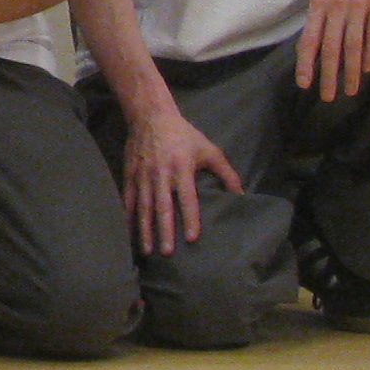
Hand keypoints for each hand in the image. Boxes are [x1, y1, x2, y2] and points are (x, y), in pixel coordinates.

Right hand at [119, 102, 240, 255]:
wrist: (150, 116)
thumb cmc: (183, 135)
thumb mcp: (209, 149)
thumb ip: (226, 172)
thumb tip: (241, 194)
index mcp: (181, 169)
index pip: (187, 198)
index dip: (190, 218)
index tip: (192, 238)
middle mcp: (161, 175)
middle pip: (162, 207)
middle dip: (164, 231)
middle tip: (167, 253)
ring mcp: (143, 176)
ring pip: (143, 207)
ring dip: (145, 230)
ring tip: (147, 250)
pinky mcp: (129, 175)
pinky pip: (128, 200)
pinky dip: (128, 217)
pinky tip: (129, 233)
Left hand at [297, 0, 369, 101]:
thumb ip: (320, 15)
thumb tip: (312, 45)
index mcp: (319, 3)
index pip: (310, 40)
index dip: (306, 64)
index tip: (304, 84)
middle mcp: (337, 6)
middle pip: (332, 48)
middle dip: (329, 75)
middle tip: (327, 98)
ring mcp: (359, 6)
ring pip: (353, 46)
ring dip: (350, 71)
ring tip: (350, 90)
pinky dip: (369, 54)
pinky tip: (366, 69)